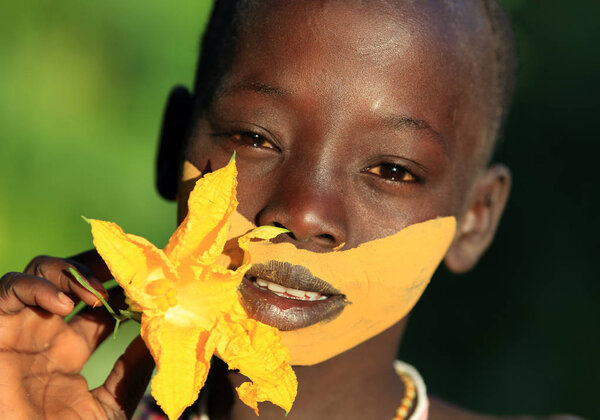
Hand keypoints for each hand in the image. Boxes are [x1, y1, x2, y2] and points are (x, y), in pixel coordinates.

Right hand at [0, 254, 153, 419]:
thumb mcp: (110, 405)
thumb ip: (131, 371)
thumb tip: (160, 334)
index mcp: (72, 349)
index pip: (99, 303)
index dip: (121, 290)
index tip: (146, 287)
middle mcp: (46, 332)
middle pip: (70, 277)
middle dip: (97, 267)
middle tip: (124, 270)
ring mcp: (21, 327)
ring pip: (41, 271)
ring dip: (71, 273)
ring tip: (96, 297)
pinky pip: (8, 288)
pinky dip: (37, 286)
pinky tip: (64, 304)